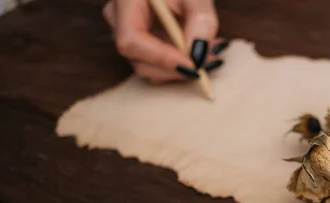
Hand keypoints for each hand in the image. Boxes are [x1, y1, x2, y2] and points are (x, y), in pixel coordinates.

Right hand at [103, 0, 226, 82]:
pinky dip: (183, 64)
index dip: (162, 58)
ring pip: (151, 69)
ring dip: (183, 69)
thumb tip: (198, 55)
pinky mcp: (141, 46)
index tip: (192, 65)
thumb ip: (201, 20)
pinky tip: (202, 51)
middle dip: (177, 68)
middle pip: (140, 61)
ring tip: (211, 52)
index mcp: (125, 1)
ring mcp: (128, 35)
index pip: (131, 40)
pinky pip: (159, 66)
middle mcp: (119, 21)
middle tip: (210, 60)